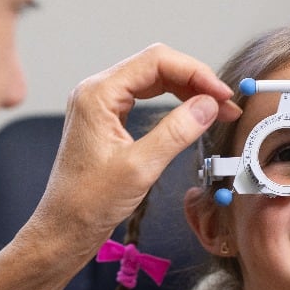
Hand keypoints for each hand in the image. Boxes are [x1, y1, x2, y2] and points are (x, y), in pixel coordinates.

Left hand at [33, 43, 240, 257]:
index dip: (195, 73)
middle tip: (224, 104)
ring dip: (186, 91)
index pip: (156, 61)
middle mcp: (96, 92)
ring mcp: (101, 105)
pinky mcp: (107, 120)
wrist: (65, 227)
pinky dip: (172, 103)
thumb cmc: (89, 202)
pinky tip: (191, 116)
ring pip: (152, 81)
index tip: (222, 94)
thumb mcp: (140, 167)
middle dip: (194, 80)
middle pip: (156, 66)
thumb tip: (208, 105)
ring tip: (216, 110)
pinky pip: (144, 98)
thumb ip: (176, 132)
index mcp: (97, 94)